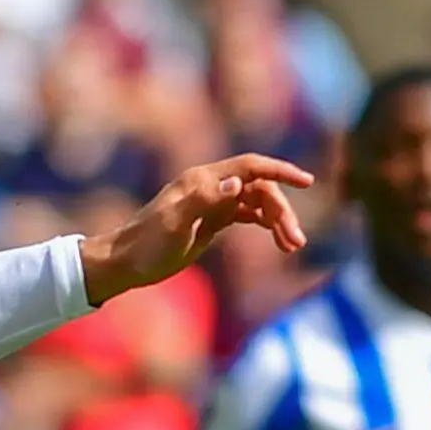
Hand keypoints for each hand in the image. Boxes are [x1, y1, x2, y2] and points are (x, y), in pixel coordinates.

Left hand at [80, 155, 314, 305]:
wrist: (124, 263)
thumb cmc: (146, 245)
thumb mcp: (174, 225)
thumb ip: (204, 201)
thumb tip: (237, 182)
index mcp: (201, 181)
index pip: (250, 166)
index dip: (280, 170)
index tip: (306, 181)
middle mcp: (208, 186)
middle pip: (259, 188)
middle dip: (282, 212)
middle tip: (295, 242)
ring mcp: (210, 202)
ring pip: (256, 203)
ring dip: (277, 221)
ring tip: (292, 246)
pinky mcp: (210, 219)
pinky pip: (246, 214)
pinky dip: (265, 225)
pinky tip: (279, 240)